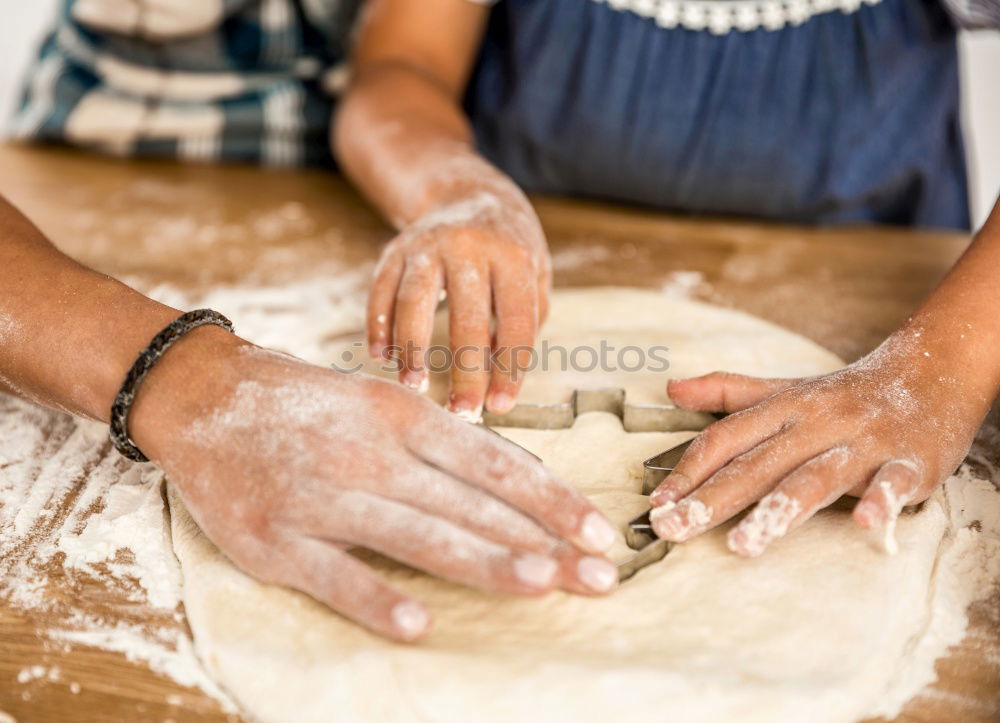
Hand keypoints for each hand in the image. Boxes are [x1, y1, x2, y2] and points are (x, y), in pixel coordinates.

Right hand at [134, 341, 616, 641]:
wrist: (203, 393)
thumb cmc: (309, 404)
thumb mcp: (382, 401)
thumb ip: (446, 442)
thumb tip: (522, 474)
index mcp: (403, 417)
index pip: (494, 463)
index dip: (552, 498)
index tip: (599, 532)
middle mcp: (370, 454)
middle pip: (470, 504)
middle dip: (541, 541)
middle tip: (599, 576)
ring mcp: (322, 497)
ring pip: (416, 534)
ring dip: (483, 560)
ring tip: (541, 584)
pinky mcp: (275, 540)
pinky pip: (333, 574)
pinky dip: (375, 597)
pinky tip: (418, 623)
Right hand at [367, 190, 550, 419]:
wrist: (468, 194)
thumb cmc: (508, 250)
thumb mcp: (534, 275)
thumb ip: (524, 322)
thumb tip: (498, 375)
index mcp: (512, 256)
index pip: (515, 320)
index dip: (509, 367)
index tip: (500, 405)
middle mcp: (469, 247)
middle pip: (467, 317)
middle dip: (465, 370)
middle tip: (461, 410)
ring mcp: (427, 246)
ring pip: (414, 302)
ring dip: (413, 349)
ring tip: (415, 386)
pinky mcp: (394, 251)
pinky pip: (381, 292)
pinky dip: (379, 327)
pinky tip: (383, 358)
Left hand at [648, 334, 990, 555]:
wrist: (930, 373)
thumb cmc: (845, 394)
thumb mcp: (785, 388)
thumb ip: (728, 393)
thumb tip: (671, 388)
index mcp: (784, 408)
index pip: (725, 440)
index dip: (688, 471)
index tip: (656, 504)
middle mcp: (816, 424)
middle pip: (756, 465)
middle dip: (710, 500)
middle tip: (672, 531)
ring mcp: (862, 443)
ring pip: (814, 478)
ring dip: (778, 511)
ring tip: (743, 545)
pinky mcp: (909, 462)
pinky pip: (893, 483)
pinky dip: (881, 502)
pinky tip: (865, 523)